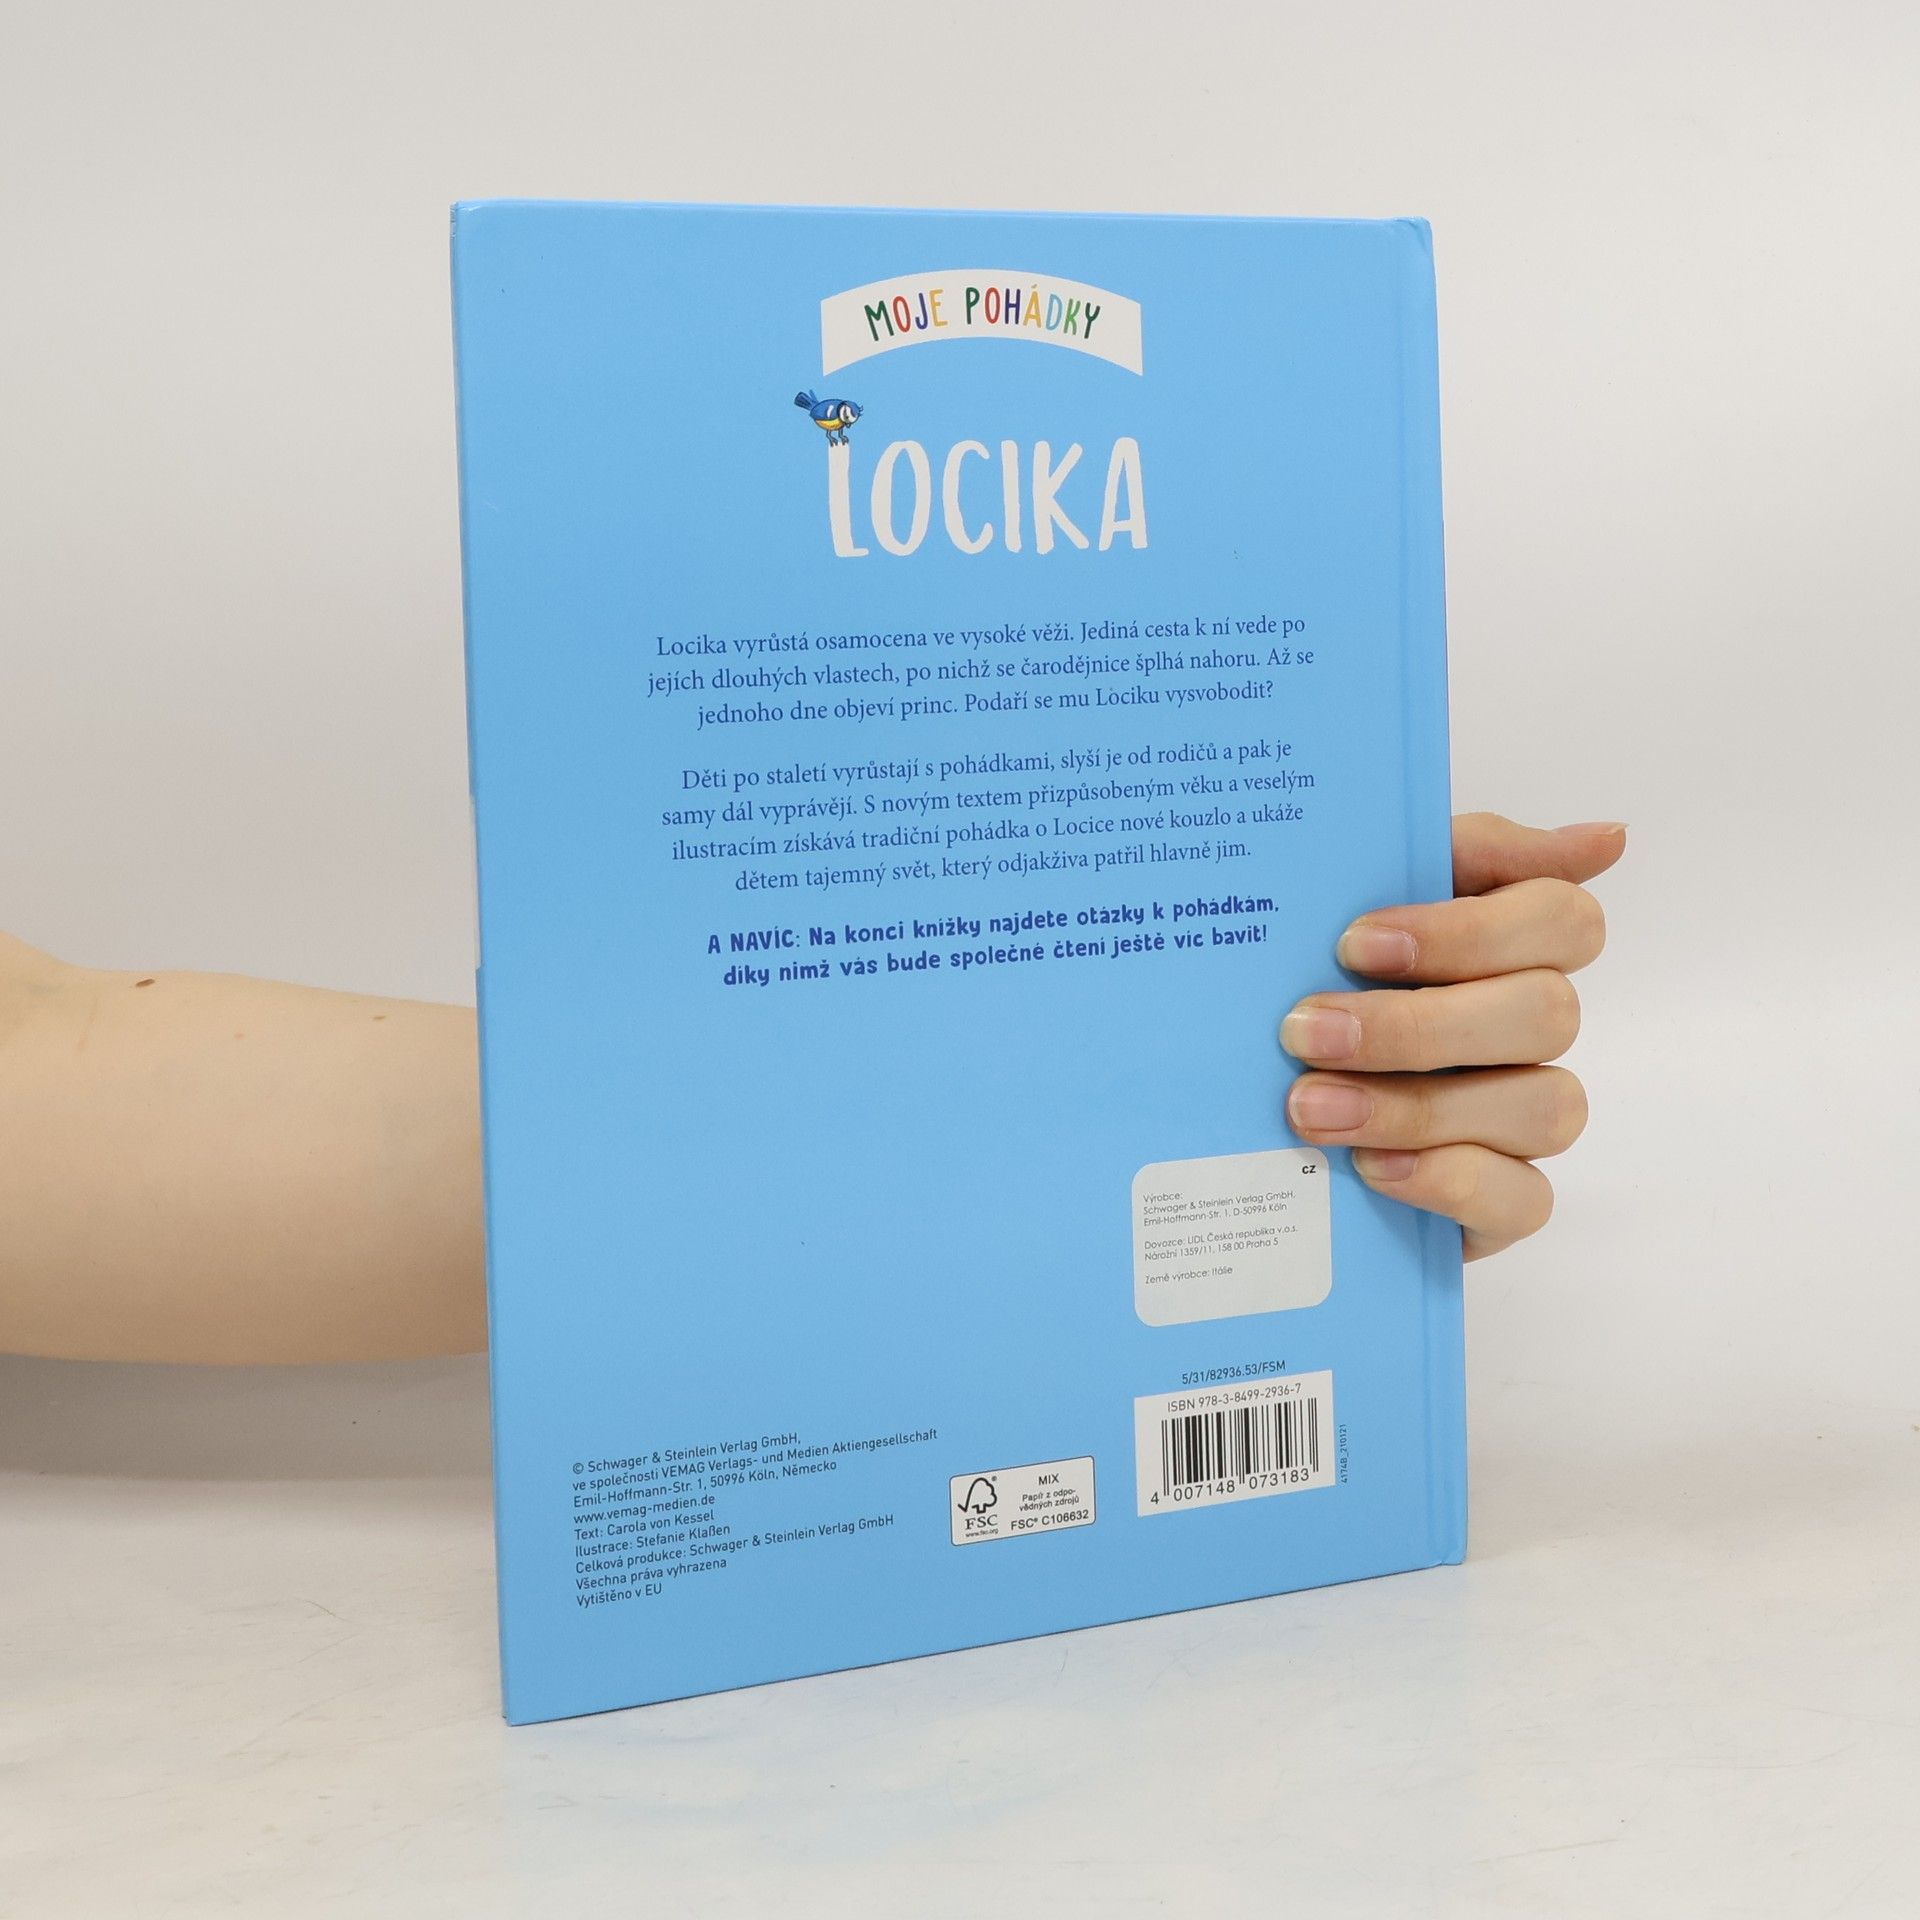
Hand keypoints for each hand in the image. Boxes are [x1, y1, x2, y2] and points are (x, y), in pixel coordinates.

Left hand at [1280, 814, 1623, 1259]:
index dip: (1468, 932)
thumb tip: (1608, 837)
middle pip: (1547, 1014)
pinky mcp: (1504, 1203)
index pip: (1564, 919)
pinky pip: (1524, 1200)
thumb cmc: (1325, 982)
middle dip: (1417, 1026)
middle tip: (1305, 1031)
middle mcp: (1534, 1030)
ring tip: (1311, 1107)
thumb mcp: (1366, 896)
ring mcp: (1527, 1118)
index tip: (1354, 943)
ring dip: (1415, 1108)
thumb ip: (1467, 854)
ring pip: (1541, 1106)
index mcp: (1513, 946)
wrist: (1260, 1098)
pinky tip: (1370, 1167)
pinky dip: (1447, 1182)